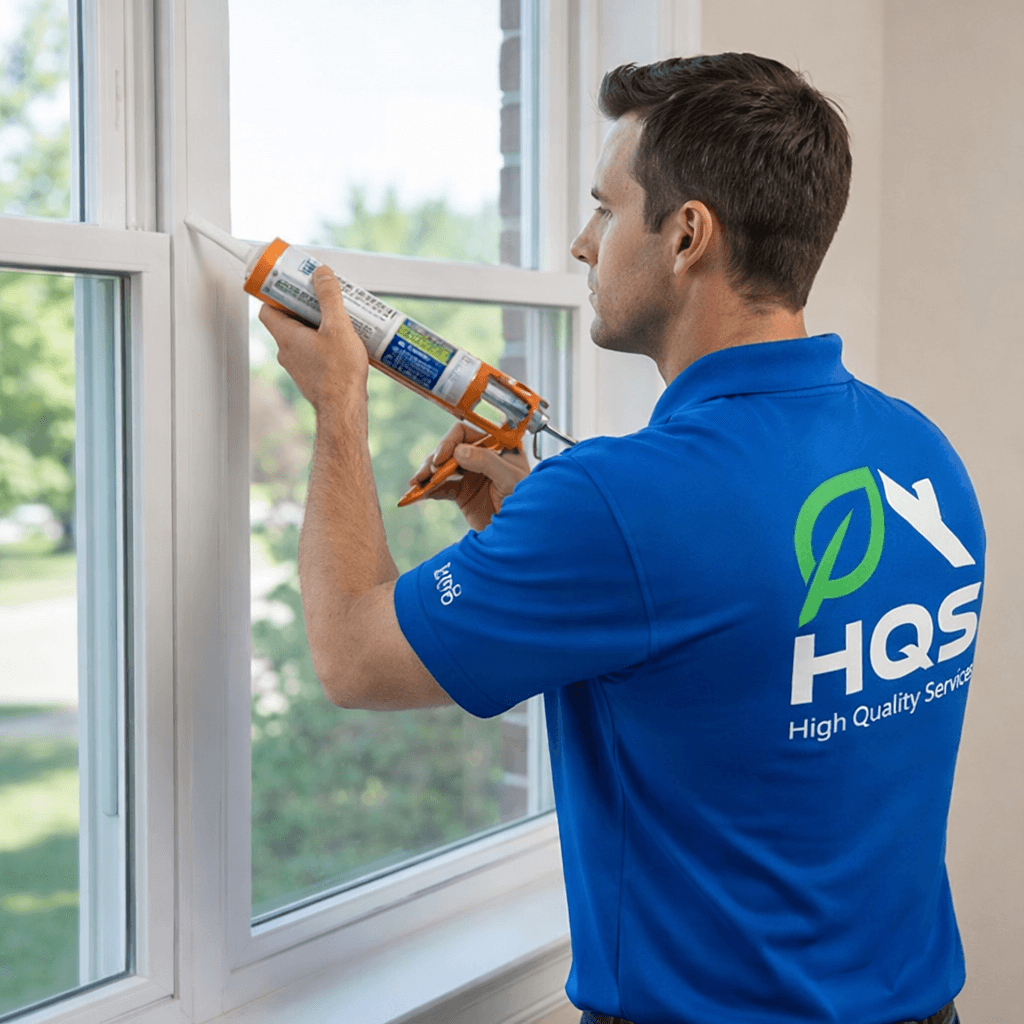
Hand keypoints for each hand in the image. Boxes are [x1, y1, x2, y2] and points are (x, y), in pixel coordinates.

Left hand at [258, 265, 367, 414]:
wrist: (345, 409)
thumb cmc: (339, 373)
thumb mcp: (338, 326)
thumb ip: (329, 297)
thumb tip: (321, 274)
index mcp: (286, 337)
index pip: (268, 310)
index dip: (279, 295)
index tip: (294, 286)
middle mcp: (287, 352)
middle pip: (288, 321)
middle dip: (305, 308)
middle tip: (323, 298)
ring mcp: (298, 367)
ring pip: (302, 338)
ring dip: (317, 327)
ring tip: (339, 319)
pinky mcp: (311, 377)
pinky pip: (313, 353)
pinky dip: (324, 344)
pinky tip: (344, 343)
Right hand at [411, 421, 530, 530]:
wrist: (522, 532)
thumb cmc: (527, 502)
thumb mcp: (510, 479)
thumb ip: (488, 462)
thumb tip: (460, 451)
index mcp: (496, 445)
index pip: (465, 432)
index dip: (450, 441)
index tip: (442, 457)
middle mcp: (480, 456)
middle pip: (448, 449)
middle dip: (434, 460)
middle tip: (427, 473)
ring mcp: (469, 474)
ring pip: (440, 467)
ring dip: (426, 474)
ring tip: (416, 484)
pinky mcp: (461, 493)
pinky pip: (439, 488)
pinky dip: (427, 491)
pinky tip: (417, 495)